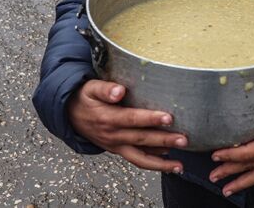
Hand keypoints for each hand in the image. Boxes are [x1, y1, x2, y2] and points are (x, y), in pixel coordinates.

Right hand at [68, 80, 185, 172]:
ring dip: (161, 163)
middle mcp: (113, 135)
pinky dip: (154, 163)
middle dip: (164, 140)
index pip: (132, 119)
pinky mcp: (119, 150)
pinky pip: (137, 160)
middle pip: (141, 139)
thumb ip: (105, 89)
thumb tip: (119, 91)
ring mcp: (116, 145)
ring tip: (180, 165)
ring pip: (140, 158)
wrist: (70, 115)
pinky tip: (170, 162)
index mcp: (108, 118)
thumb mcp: (90, 89)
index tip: (168, 118)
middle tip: (184, 139)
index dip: (150, 119)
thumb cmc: (85, 98)